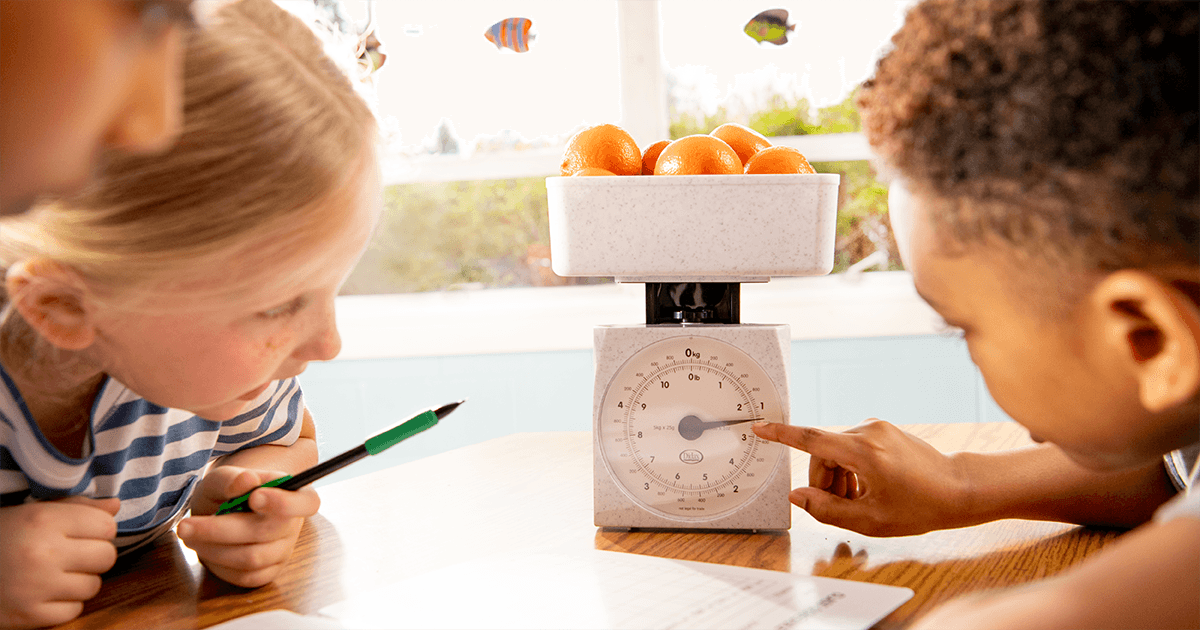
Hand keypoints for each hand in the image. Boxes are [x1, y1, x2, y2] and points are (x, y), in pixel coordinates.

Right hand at [0, 496, 119, 628]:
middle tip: (70, 556)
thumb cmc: (1, 537)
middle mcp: (43, 552)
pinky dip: (63, 604)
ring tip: (54, 574)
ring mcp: (36, 587)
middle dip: (93, 556)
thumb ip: (75, 508)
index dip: (98, 530)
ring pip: (93, 586)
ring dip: (79, 581)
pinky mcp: (29, 615)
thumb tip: (115, 507)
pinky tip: (43, 594)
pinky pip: (74, 610)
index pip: (106, 526)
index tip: (80, 534)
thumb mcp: (32, 512)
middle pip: (106, 556)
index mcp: (43, 520)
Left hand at [178, 466, 318, 587]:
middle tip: (186, 525)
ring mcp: (282, 552)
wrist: (226, 508)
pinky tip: (203, 547)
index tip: (255, 497)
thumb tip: (248, 480)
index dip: (285, 503)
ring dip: (213, 548)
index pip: (307, 503)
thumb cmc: (230, 490)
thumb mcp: (224, 476)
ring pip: (251, 558)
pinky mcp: (267, 573)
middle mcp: (293, 526)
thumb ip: (233, 477)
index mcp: (296, 495)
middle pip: (266, 532)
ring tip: (188, 534)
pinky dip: (218, 564)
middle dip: (221, 530)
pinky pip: (244, 576)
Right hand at [752, 419, 970, 535]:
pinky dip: (852, 469)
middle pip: (823, 453)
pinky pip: (853, 448)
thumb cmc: (922, 506)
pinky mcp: (884, 431)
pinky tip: (867, 491)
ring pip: (837, 452)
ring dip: (838, 478)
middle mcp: (867, 431)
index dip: (781, 435)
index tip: (760, 427)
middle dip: (823, 482)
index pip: (810, 439)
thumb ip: (827, 510)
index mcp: (862, 451)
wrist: (960, 489)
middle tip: (837, 508)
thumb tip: (798, 497)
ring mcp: (877, 429)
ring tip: (857, 503)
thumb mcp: (871, 519)